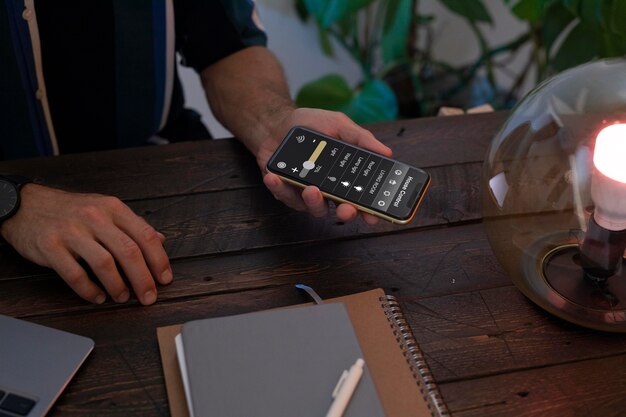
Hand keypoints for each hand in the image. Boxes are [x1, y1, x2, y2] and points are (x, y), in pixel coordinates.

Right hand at [0, 184, 171, 304]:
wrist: (27, 205)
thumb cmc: (72, 210)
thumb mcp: (106, 209)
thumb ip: (133, 225)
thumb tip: (161, 240)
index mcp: (113, 208)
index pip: (145, 235)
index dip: (159, 260)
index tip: (165, 278)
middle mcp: (95, 217)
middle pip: (128, 251)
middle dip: (143, 278)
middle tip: (149, 296)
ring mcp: (72, 232)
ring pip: (104, 263)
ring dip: (118, 285)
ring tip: (122, 297)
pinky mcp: (51, 247)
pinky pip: (75, 274)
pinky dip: (89, 290)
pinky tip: (98, 297)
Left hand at [257, 108, 392, 224]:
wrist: (277, 123)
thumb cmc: (312, 125)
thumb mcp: (339, 125)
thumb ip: (361, 138)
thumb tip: (387, 152)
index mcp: (346, 176)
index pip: (362, 197)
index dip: (369, 210)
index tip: (374, 216)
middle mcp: (330, 189)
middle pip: (342, 210)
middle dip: (346, 213)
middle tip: (346, 209)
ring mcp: (307, 193)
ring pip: (315, 208)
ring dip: (313, 201)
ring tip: (310, 188)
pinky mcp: (286, 191)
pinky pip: (286, 197)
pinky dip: (280, 189)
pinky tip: (274, 178)